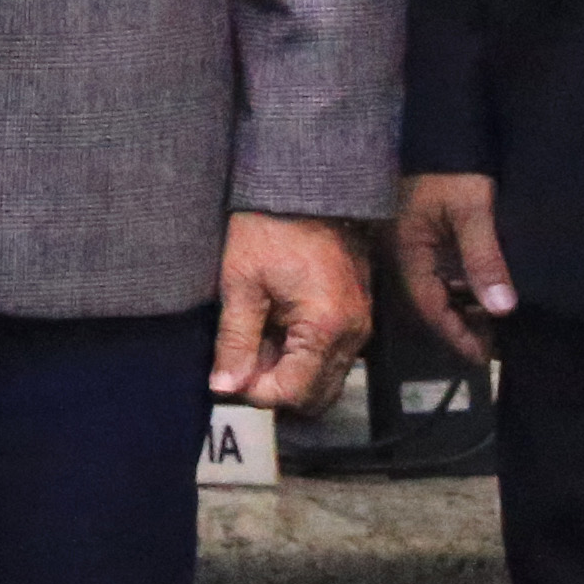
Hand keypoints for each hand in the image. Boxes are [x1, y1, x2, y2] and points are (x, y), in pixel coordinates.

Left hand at [213, 211, 375, 413]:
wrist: (305, 187)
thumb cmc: (269, 228)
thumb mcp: (241, 283)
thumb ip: (235, 340)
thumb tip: (224, 387)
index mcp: (326, 328)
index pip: (294, 392)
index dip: (256, 391)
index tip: (229, 375)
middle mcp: (353, 334)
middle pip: (316, 395)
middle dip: (276, 389)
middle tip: (242, 363)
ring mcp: (359, 325)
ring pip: (326, 378)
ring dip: (290, 374)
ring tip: (257, 342)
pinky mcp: (356, 314)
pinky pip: (333, 356)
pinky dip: (304, 356)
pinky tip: (275, 330)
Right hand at [393, 171, 516, 364]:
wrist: (442, 124)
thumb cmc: (452, 167)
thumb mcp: (472, 212)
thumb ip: (484, 259)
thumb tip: (502, 310)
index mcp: (407, 249)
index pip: (428, 305)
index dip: (455, 334)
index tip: (481, 357)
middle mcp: (406, 250)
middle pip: (431, 300)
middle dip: (460, 325)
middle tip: (493, 345)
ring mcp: (416, 240)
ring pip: (439, 285)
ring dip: (463, 306)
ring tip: (495, 322)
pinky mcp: (428, 229)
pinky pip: (444, 268)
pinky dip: (465, 284)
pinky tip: (486, 290)